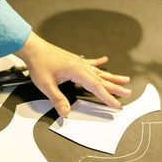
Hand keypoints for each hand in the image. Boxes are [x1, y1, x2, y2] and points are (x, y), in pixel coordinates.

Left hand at [15, 32, 131, 116]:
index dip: (107, 97)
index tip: (117, 104)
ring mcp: (78, 62)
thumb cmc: (39, 63)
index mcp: (77, 71)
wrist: (33, 48)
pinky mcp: (74, 60)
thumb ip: (58, 99)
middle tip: (128, 92)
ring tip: (125, 79)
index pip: (96, 87)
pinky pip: (90, 63)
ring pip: (99, 72)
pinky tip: (105, 60)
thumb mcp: (46, 85)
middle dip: (116, 87)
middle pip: (102, 79)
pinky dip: (99, 63)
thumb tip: (66, 113)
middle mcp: (81, 66)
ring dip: (112, 76)